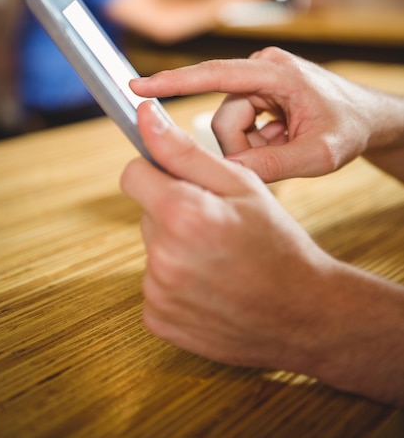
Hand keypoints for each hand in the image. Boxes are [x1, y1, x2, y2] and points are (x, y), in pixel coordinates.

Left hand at [121, 101, 332, 369]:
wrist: (304, 314)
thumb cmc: (278, 243)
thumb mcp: (241, 185)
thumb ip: (185, 150)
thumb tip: (144, 115)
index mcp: (182, 214)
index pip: (133, 175)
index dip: (158, 174)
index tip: (182, 184)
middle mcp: (163, 257)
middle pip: (146, 214)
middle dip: (174, 213)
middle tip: (217, 227)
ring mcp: (159, 294)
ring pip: (152, 251)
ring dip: (176, 250)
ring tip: (219, 260)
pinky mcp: (159, 321)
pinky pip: (155, 287)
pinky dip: (176, 285)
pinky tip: (211, 288)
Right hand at [130, 47, 378, 182]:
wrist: (368, 119)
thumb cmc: (350, 129)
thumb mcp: (320, 155)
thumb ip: (273, 164)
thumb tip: (229, 171)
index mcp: (276, 72)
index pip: (215, 75)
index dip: (174, 83)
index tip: (137, 87)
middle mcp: (262, 69)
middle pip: (223, 117)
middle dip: (244, 147)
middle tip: (279, 156)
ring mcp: (258, 81)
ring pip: (228, 125)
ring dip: (253, 146)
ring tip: (286, 145)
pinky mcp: (257, 94)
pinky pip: (239, 125)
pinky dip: (257, 142)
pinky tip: (283, 140)